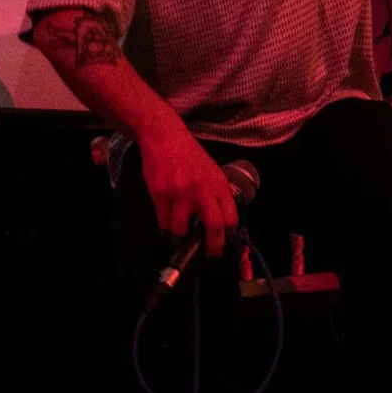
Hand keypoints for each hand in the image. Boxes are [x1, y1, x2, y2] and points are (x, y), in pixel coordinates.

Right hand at [140, 126, 235, 257]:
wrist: (165, 137)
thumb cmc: (189, 155)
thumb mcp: (211, 171)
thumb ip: (215, 194)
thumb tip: (218, 222)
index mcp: (219, 185)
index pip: (231, 217)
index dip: (228, 234)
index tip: (224, 242)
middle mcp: (202, 191)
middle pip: (213, 227)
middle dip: (213, 247)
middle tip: (209, 255)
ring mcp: (180, 193)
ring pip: (182, 229)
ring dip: (180, 238)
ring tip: (179, 238)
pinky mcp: (161, 194)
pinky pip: (163, 221)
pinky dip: (165, 228)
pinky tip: (166, 227)